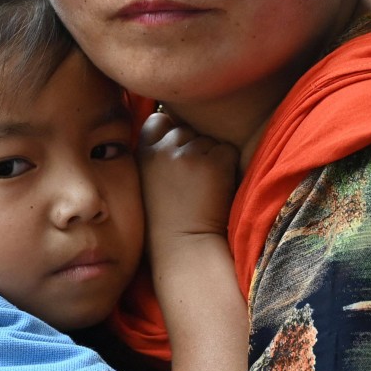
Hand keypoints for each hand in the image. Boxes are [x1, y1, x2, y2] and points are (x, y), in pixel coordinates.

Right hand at [137, 112, 237, 240]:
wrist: (183, 249)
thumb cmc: (165, 222)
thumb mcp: (144, 183)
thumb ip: (153, 155)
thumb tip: (172, 126)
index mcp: (142, 154)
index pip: (158, 120)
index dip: (170, 134)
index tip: (174, 158)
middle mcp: (163, 150)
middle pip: (187, 130)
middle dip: (193, 149)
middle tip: (190, 183)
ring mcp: (188, 155)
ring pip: (209, 141)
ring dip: (211, 159)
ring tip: (202, 189)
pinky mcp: (214, 164)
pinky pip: (228, 152)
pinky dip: (228, 168)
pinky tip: (217, 190)